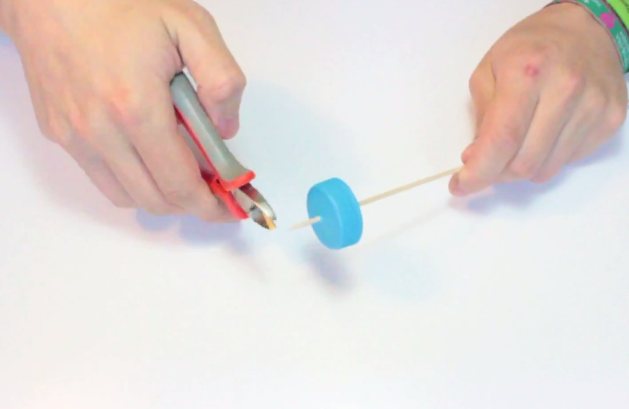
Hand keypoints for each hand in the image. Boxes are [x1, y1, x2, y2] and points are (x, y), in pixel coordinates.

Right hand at [6, 0, 245, 220]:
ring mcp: (74, 136)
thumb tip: (225, 130)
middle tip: (213, 192)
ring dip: (161, 196)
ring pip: (126, 196)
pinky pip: (100, 179)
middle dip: (191, 205)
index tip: (228, 208)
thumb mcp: (191, 26)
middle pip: (155, 199)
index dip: (209, 204)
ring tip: (182, 175)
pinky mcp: (59, 134)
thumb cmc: (121, 3)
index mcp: (136, 107)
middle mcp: (100, 131)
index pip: (179, 183)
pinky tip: (147, 159)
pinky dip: (131, 183)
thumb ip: (222, 80)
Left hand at [450, 2, 627, 195]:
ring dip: (521, 167)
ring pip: (546, 169)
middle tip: (487, 161)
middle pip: (523, 162)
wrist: (586, 29)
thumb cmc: (530, 47)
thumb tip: (476, 159)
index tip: (460, 186)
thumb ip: (480, 118)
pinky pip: (568, 160)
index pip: (502, 139)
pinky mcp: (610, 119)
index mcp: (527, 72)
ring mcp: (593, 106)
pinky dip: (547, 157)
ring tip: (516, 144)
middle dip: (496, 172)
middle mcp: (565, 89)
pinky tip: (543, 133)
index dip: (478, 172)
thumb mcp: (488, 70)